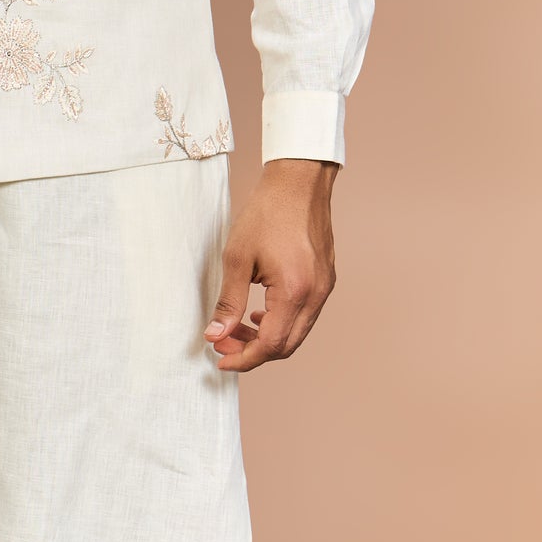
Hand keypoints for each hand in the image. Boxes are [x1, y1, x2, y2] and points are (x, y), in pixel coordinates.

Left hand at [204, 158, 338, 371]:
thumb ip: (228, 301)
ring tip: (239, 327)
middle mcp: (316, 294)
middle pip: (287, 345)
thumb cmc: (267, 213)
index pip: (271, 344)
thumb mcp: (237, 258)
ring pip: (297, 333)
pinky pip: (306, 315)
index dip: (244, 357)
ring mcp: (325, 288)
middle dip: (254, 351)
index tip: (220, 359)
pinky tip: (261, 311)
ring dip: (268, 338)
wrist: (298, 182)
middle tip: (224, 343)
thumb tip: (215, 335)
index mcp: (295, 291)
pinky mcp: (326, 280)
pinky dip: (283, 322)